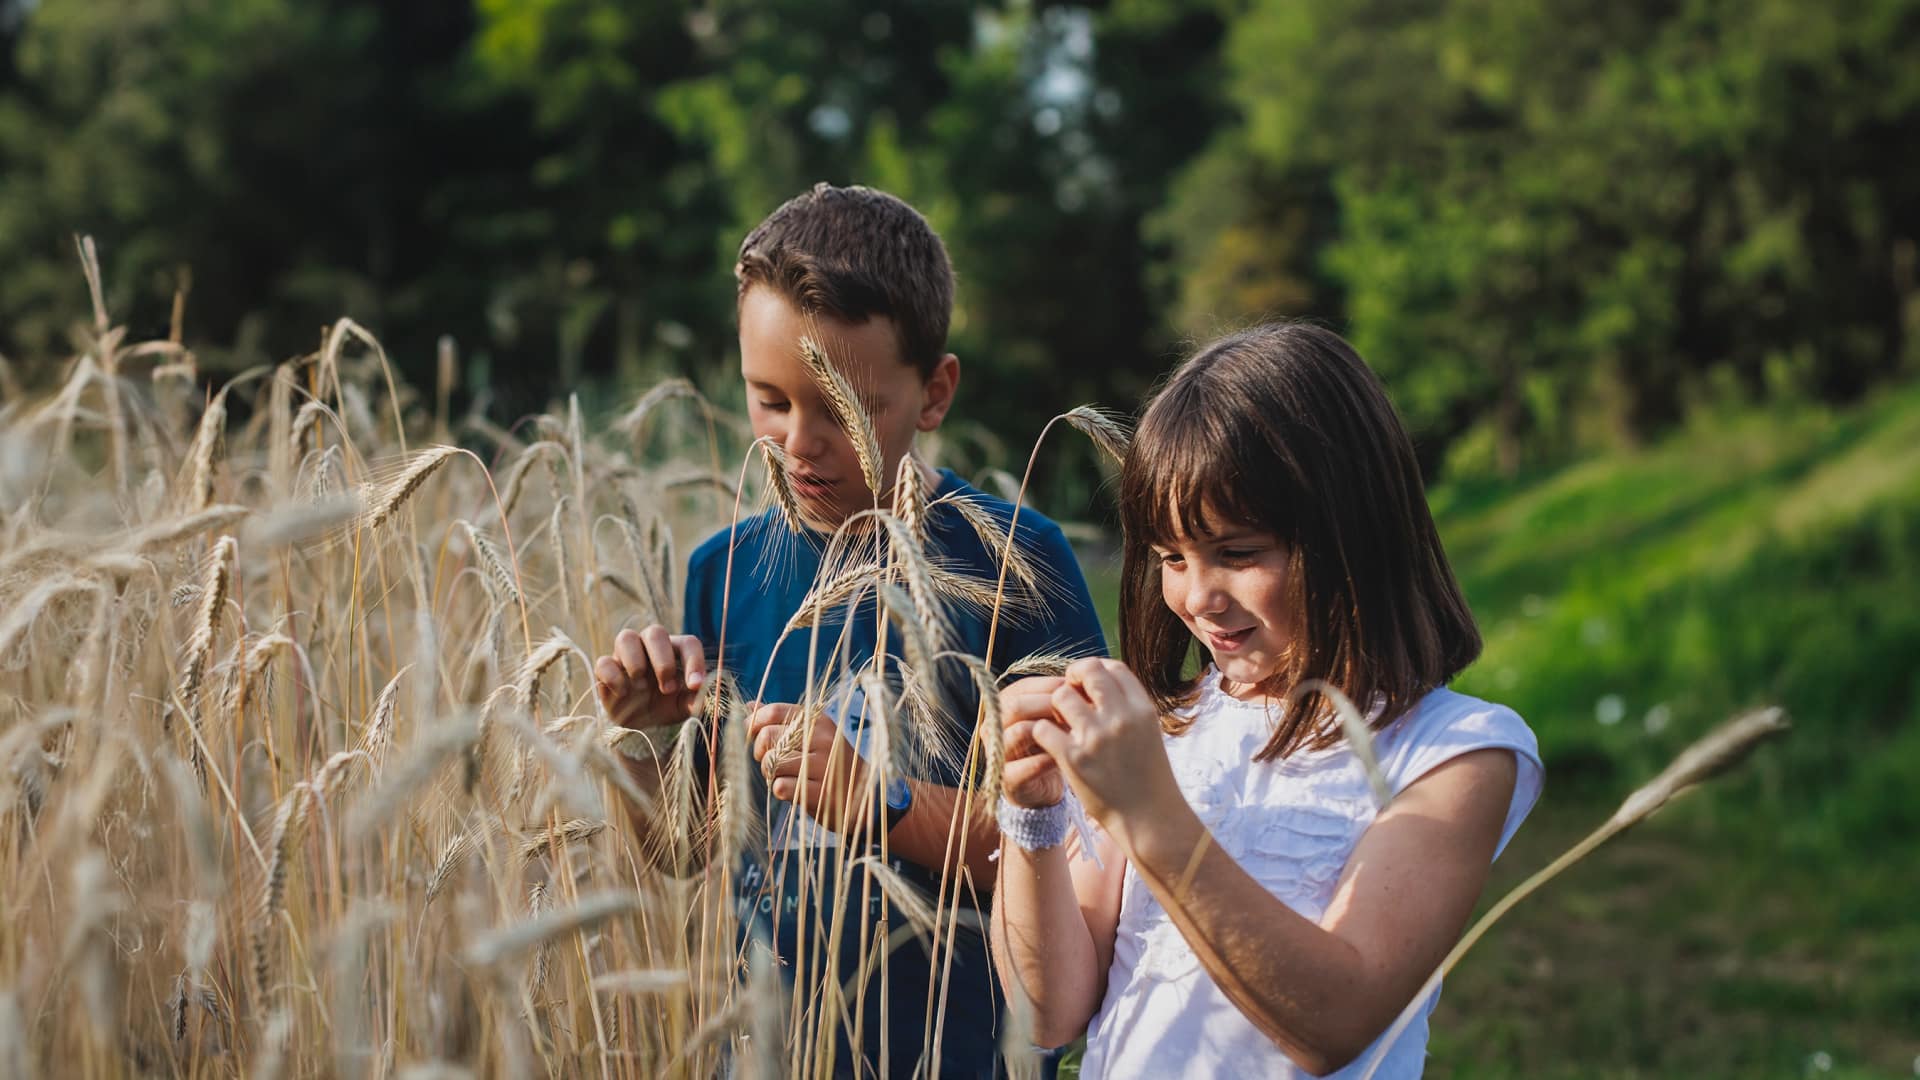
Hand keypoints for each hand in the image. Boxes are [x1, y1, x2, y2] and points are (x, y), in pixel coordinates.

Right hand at [593, 626, 705, 729]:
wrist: (638, 723)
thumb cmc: (665, 705)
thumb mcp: (683, 706)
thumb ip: (695, 700)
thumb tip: (710, 696)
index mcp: (674, 650)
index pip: (688, 643)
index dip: (694, 661)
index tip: (696, 686)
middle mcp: (649, 646)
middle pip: (655, 632)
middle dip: (663, 661)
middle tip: (667, 688)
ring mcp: (625, 655)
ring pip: (626, 637)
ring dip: (636, 662)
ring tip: (642, 686)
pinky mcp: (606, 669)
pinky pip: (604, 662)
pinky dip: (614, 677)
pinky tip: (623, 693)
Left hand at [748, 701, 870, 831]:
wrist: (862, 796)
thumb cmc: (829, 763)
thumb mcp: (811, 736)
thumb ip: (781, 721)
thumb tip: (749, 706)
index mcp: (819, 721)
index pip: (775, 711)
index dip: (755, 722)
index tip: (752, 734)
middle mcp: (823, 739)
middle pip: (767, 737)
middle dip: (761, 752)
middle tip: (770, 761)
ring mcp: (823, 766)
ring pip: (772, 763)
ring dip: (770, 773)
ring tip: (784, 776)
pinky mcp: (820, 792)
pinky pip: (780, 787)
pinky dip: (780, 790)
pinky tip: (794, 790)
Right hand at [998, 676, 1068, 808]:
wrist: (1045, 784)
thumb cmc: (1052, 742)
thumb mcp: (1055, 717)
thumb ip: (1061, 699)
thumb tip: (1082, 679)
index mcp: (1004, 705)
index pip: (1023, 687)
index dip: (1051, 686)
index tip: (1077, 689)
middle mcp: (994, 726)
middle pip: (1016, 706)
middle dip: (1049, 705)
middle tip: (1076, 711)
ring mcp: (997, 753)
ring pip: (1018, 732)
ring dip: (1048, 731)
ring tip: (1072, 734)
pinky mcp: (1007, 780)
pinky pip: (1022, 767)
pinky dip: (1044, 761)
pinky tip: (1064, 758)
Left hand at [1030, 658, 1181, 836]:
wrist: (1149, 818)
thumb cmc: (1147, 776)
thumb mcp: (1147, 732)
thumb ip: (1126, 706)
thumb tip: (1096, 680)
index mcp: (1142, 709)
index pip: (1113, 667)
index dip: (1095, 670)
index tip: (1086, 684)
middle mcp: (1121, 718)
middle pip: (1088, 671)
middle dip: (1073, 678)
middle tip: (1069, 695)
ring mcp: (1097, 738)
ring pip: (1061, 696)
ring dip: (1056, 707)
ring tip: (1061, 723)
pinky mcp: (1074, 759)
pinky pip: (1043, 728)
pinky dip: (1042, 733)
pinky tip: (1051, 743)